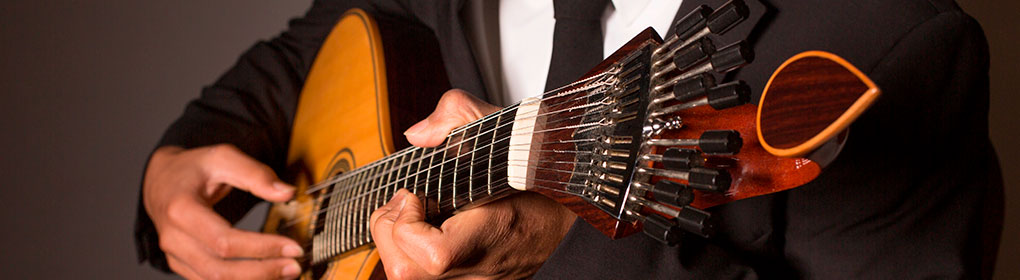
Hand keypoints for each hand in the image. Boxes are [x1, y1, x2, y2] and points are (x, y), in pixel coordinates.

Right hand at [143, 144, 302, 279]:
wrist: (161, 180)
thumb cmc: (193, 168)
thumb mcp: (223, 157)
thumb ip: (255, 173)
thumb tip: (287, 192)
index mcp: (181, 210)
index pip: (224, 241)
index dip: (261, 248)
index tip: (293, 247)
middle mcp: (173, 238)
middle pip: (220, 269)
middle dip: (262, 272)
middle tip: (294, 266)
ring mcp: (175, 255)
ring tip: (285, 273)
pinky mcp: (182, 265)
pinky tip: (265, 275)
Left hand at [369, 89, 577, 278]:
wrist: (576, 212)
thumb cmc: (545, 173)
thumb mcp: (507, 126)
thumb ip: (458, 114)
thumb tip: (418, 134)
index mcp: (494, 233)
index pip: (433, 256)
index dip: (408, 225)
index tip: (416, 194)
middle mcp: (482, 268)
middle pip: (407, 272)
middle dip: (390, 232)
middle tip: (407, 203)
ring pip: (411, 278)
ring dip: (398, 243)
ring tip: (413, 215)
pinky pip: (426, 277)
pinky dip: (413, 252)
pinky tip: (426, 228)